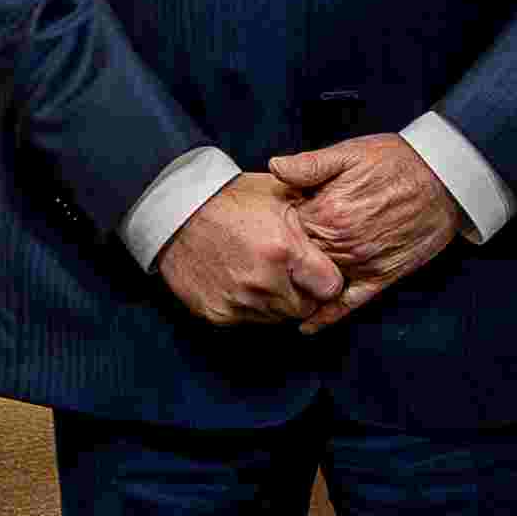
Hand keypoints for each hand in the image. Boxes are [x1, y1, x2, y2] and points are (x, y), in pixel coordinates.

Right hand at [151, 169, 346, 329]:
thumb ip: (312, 216)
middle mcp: (264, 281)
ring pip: (278, 317)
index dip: (327, 280)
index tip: (318, 272)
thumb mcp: (278, 194)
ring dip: (277, 302)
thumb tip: (341, 230)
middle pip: (305, 308)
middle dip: (304, 294)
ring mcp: (239, 300)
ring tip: (264, 275)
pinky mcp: (218, 313)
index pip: (330, 288)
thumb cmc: (230, 200)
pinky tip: (241, 282)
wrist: (175, 213)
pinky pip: (249, 320)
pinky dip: (250, 307)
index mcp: (285, 250)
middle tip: (290, 274)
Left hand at [270, 131, 464, 312]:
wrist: (445, 179)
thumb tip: (274, 168)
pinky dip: (327, 317)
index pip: (283, 228)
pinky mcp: (381, 277)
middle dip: (280, 259)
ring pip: (318, 282)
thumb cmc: (397, 161)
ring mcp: (362, 263)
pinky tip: (307, 327)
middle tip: (264, 259)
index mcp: (327, 212)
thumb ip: (310, 164)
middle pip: (296, 259)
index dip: (271, 227)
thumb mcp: (350, 153)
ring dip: (297, 286)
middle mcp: (342, 243)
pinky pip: (348, 303)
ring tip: (276, 288)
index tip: (264, 226)